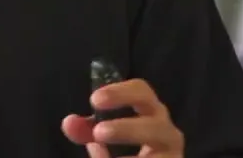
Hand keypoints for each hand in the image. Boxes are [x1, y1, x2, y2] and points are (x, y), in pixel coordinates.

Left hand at [62, 79, 184, 156]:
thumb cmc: (128, 149)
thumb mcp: (104, 136)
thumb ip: (86, 130)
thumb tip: (69, 123)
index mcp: (151, 113)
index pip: (142, 91)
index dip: (120, 93)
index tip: (94, 100)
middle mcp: (167, 132)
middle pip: (155, 125)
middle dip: (127, 129)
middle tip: (99, 132)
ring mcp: (173, 155)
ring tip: (100, 149)